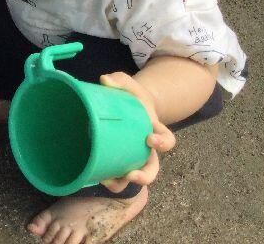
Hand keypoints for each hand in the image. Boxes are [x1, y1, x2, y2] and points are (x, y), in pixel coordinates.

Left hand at [98, 71, 175, 191]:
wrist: (129, 105)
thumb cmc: (130, 96)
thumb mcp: (129, 85)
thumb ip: (119, 79)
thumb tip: (104, 80)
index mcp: (153, 130)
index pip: (167, 140)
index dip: (162, 142)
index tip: (149, 139)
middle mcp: (147, 149)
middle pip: (152, 170)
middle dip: (144, 176)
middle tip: (131, 174)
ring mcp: (134, 157)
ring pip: (134, 178)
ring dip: (123, 183)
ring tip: (108, 180)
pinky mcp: (120, 161)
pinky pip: (118, 177)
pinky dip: (110, 179)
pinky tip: (96, 177)